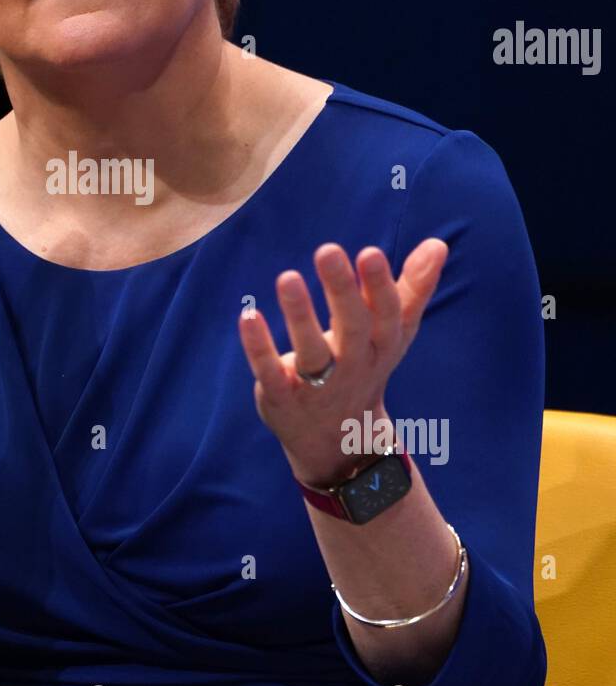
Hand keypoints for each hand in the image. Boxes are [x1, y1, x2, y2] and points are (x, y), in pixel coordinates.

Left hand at [237, 239, 448, 484]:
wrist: (337, 442)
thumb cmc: (365, 368)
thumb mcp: (394, 333)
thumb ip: (414, 289)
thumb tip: (438, 244)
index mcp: (381, 345)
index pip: (386, 314)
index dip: (380, 286)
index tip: (369, 253)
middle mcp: (352, 365)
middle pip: (351, 328)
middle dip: (341, 290)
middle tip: (328, 250)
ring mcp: (316, 385)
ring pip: (311, 352)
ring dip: (299, 315)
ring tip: (287, 277)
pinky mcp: (282, 397)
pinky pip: (269, 372)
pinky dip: (259, 347)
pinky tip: (248, 315)